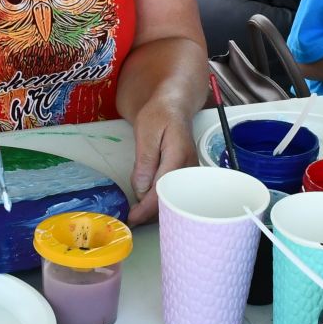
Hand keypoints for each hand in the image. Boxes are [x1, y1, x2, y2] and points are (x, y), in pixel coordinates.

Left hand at [125, 94, 197, 224]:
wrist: (175, 105)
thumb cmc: (159, 115)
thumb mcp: (146, 133)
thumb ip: (145, 161)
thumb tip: (142, 190)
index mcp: (178, 156)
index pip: (162, 191)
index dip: (146, 209)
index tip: (132, 218)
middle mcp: (189, 168)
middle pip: (172, 200)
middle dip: (151, 214)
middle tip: (131, 218)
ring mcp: (191, 172)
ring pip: (175, 198)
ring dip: (156, 208)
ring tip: (137, 213)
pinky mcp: (187, 175)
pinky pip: (176, 192)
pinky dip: (162, 200)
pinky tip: (148, 203)